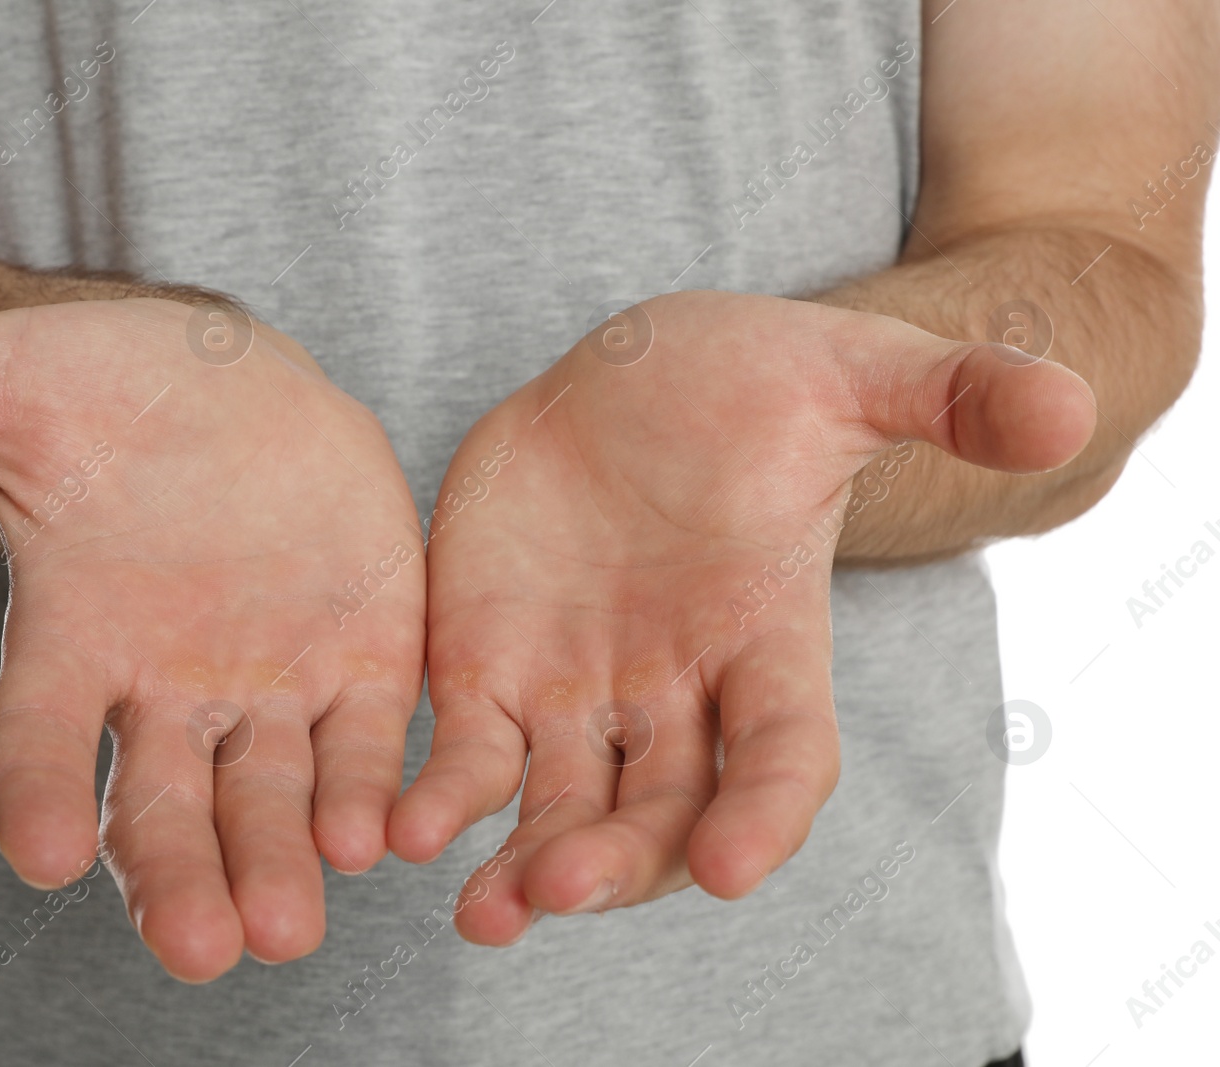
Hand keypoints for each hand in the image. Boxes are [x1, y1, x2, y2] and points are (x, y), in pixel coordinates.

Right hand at [0, 297, 425, 979]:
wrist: (218, 388)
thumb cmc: (88, 390)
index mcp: (71, 642)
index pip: (35, 740)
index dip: (35, 795)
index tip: (43, 853)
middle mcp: (166, 688)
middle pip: (163, 806)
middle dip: (177, 877)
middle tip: (200, 950)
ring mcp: (269, 680)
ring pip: (271, 793)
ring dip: (280, 861)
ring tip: (288, 927)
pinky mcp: (362, 655)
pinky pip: (366, 734)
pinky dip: (370, 785)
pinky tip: (379, 833)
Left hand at [388, 290, 1094, 943]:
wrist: (637, 385)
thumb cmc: (756, 381)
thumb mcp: (854, 369)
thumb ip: (953, 395)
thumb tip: (1074, 409)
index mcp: (767, 638)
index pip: (784, 754)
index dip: (767, 813)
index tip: (736, 869)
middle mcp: (676, 691)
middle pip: (662, 810)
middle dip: (621, 857)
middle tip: (560, 890)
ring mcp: (579, 689)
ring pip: (559, 805)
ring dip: (524, 863)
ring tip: (482, 907)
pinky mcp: (490, 666)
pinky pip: (465, 751)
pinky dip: (435, 794)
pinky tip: (396, 825)